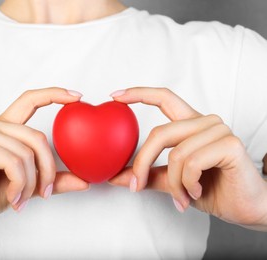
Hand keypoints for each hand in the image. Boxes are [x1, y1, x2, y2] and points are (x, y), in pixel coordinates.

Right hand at [0, 87, 88, 231]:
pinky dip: (19, 184)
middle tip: (45, 193)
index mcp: (5, 128)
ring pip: (26, 152)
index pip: (30, 100)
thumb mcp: (27, 186)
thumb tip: (84, 181)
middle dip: (47, 169)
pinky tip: (12, 197)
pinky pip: (13, 161)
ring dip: (30, 182)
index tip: (78, 96)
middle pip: (37, 137)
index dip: (54, 94)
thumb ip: (52, 181)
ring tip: (21, 199)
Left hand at [109, 87, 266, 229]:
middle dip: (142, 162)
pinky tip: (196, 192)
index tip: (114, 96)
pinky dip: (188, 184)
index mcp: (191, 125)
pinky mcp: (229, 145)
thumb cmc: (212, 190)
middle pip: (159, 132)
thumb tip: (115, 176)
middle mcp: (205, 122)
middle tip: (136, 185)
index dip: (139, 93)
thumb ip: (148, 175)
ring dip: (173, 184)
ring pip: (176, 153)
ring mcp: (219, 130)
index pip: (164, 98)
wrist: (246, 208)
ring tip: (182, 197)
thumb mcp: (173, 181)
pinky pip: (192, 163)